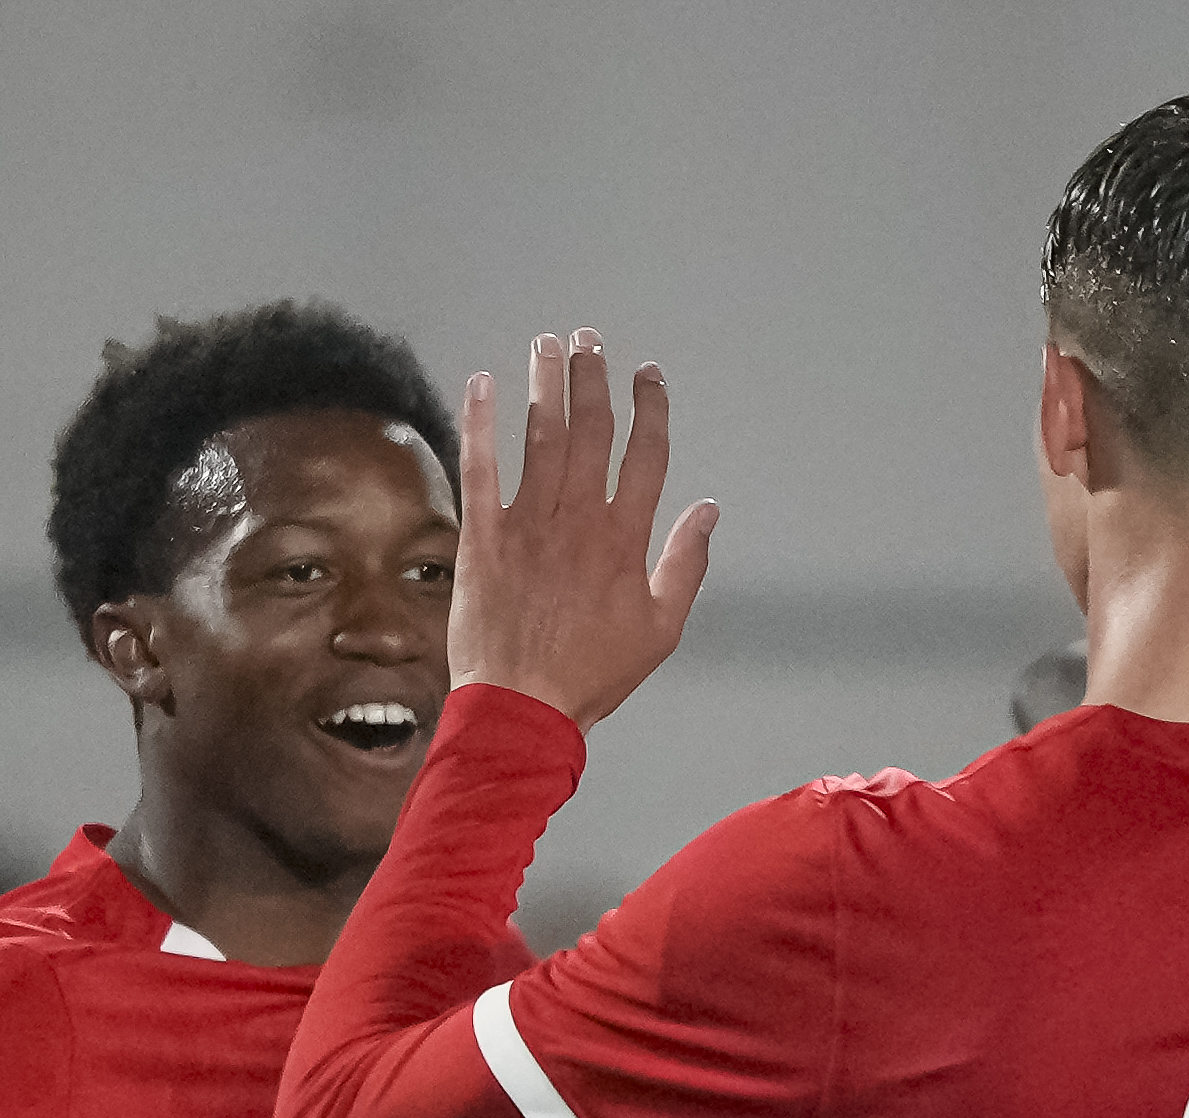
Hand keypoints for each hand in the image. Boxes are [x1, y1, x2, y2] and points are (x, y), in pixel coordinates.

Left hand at [448, 330, 717, 730]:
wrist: (522, 706)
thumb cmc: (592, 675)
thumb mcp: (660, 629)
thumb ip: (685, 564)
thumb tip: (708, 512)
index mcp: (624, 539)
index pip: (645, 455)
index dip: (650, 409)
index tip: (649, 377)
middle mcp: (578, 519)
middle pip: (591, 430)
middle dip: (593, 378)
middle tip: (590, 339)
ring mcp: (528, 524)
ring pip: (540, 437)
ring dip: (546, 384)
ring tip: (548, 344)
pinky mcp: (483, 536)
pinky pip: (480, 467)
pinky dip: (480, 423)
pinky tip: (480, 385)